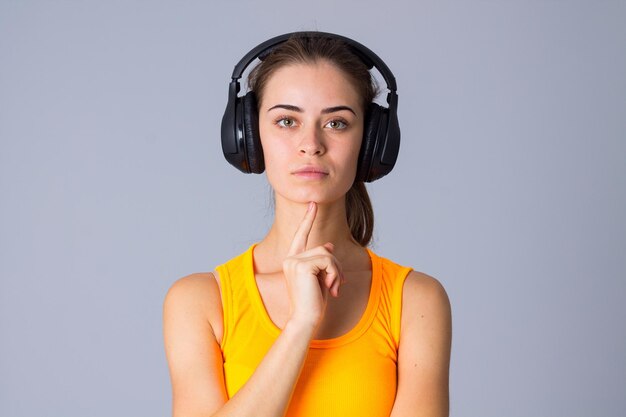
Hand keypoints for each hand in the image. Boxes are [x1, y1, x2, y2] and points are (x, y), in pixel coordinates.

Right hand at [282, 202, 343, 328]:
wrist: (305, 319)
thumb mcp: (321, 278)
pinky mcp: (302, 266)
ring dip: (337, 271)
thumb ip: (323, 261)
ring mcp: (294, 261)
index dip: (308, 219)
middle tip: (338, 284)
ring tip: (335, 287)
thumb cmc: (313, 302)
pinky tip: (331, 288)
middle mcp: (290, 258)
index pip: (301, 235)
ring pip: (327, 253)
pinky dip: (335, 274)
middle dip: (336, 266)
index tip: (313, 204)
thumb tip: (329, 245)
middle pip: (323, 248)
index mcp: (292, 260)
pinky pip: (328, 260)